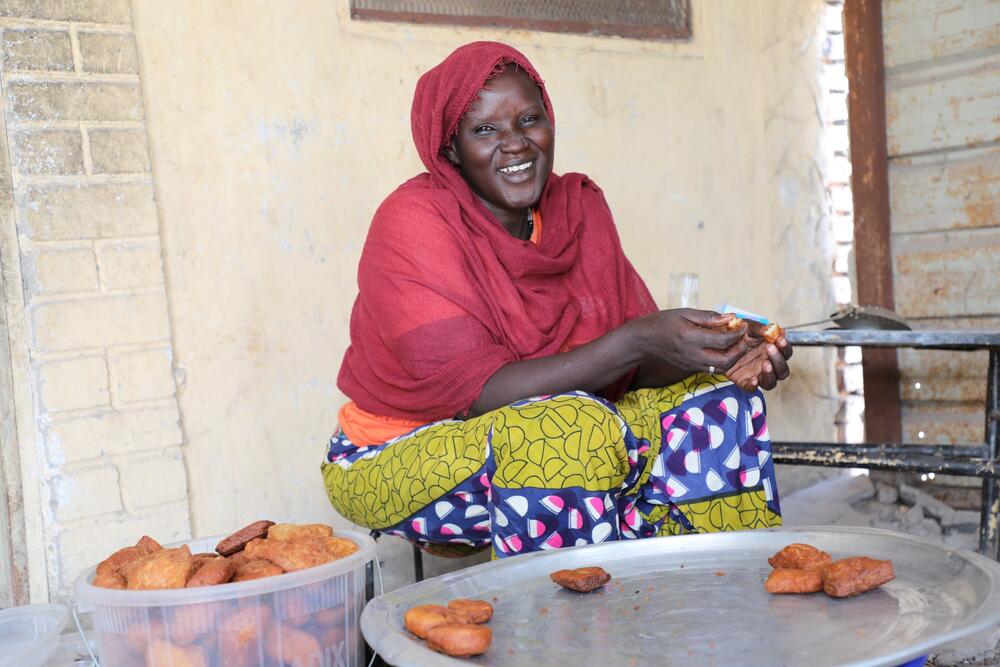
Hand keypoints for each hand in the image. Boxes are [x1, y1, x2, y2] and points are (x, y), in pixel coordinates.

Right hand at [632, 309, 749, 373]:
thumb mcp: (685, 313)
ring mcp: (692, 364)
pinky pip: (713, 369)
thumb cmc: (664, 322)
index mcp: (691, 338)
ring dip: (734, 358)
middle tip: (745, 338)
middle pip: (726, 360)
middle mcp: (692, 354)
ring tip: (738, 345)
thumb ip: (709, 317)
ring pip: (721, 368)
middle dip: (740, 350)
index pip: (723, 340)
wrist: (645, 340)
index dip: (738, 334)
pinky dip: (724, 361)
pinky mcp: (691, 369)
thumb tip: (731, 318)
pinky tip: (727, 350)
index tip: (744, 325)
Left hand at [726, 323, 792, 390]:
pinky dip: (753, 386)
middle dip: (779, 360)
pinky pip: (752, 388)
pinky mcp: (744, 381)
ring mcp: (757, 374)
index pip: (786, 352)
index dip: (785, 347)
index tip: (780, 339)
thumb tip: (773, 329)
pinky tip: (753, 379)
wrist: (718, 343)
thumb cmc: (737, 334)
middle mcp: (768, 364)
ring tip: (765, 364)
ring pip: (771, 382)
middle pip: (782, 370)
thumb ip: (759, 328)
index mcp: (772, 351)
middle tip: (770, 348)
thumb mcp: (747, 327)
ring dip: (771, 374)